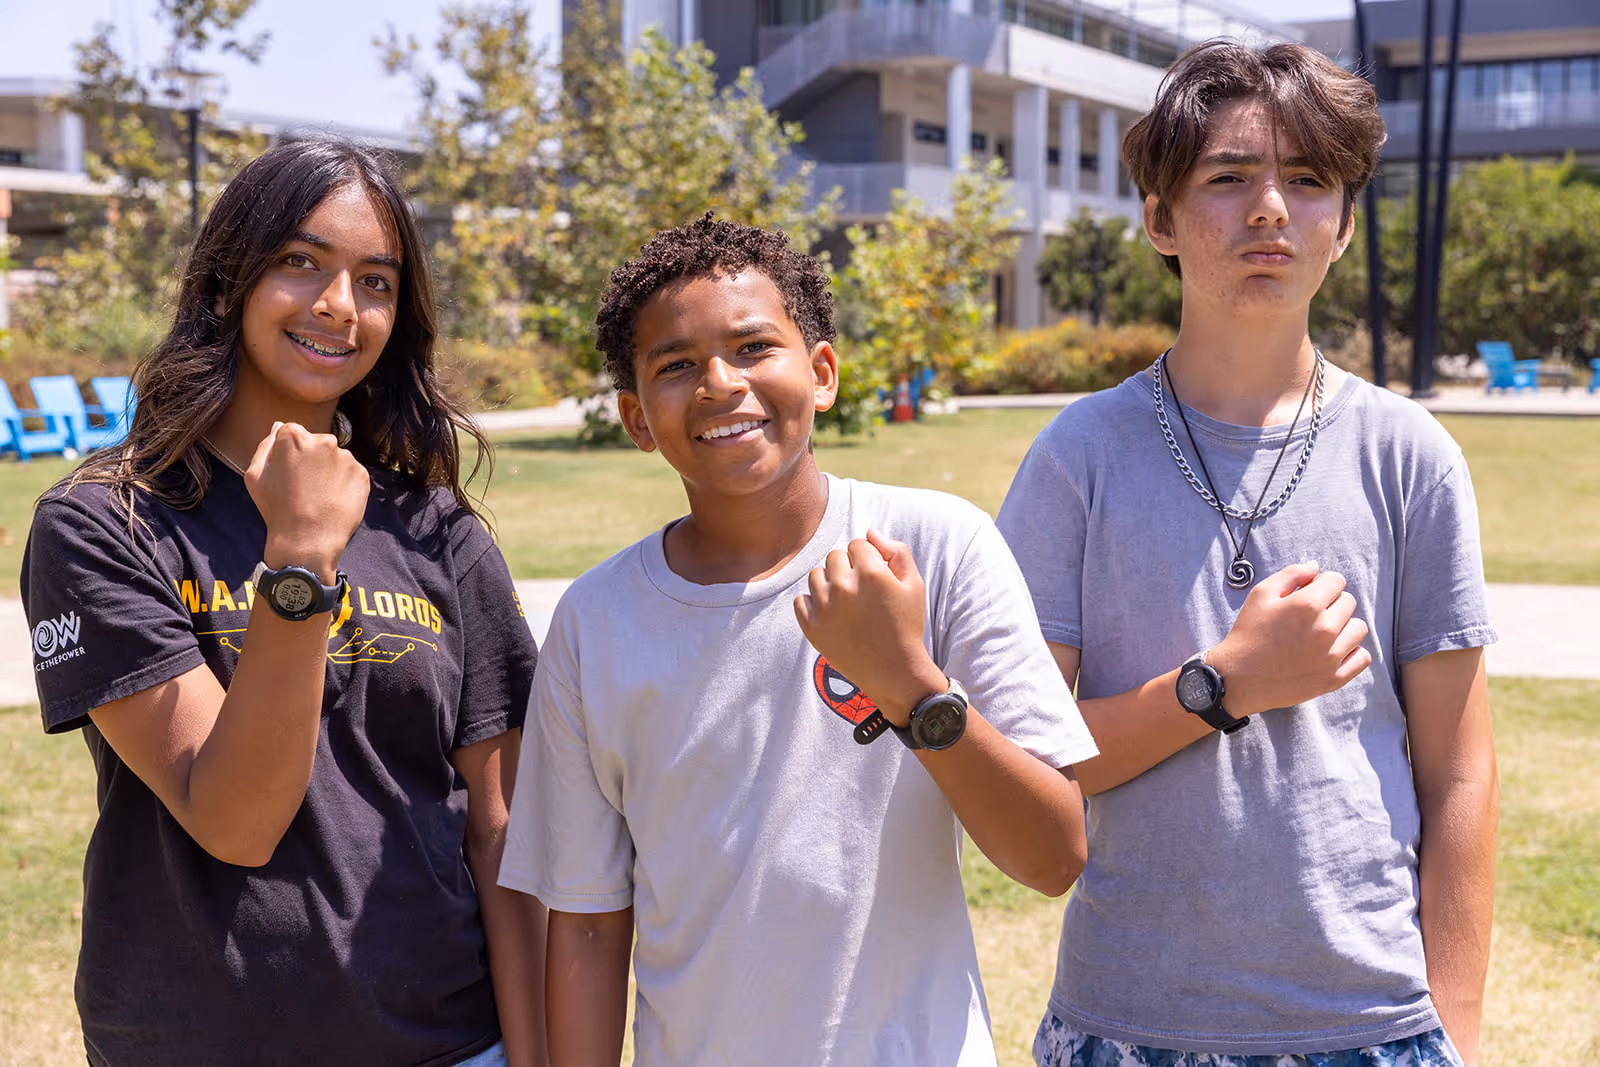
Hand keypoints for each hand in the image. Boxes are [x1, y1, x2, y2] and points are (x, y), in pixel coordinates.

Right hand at [246, 421, 368, 582]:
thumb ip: (265, 445)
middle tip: (304, 487)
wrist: (307, 541)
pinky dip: (344, 484)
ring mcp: (346, 457)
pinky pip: (351, 473)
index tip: (289, 473)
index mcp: (293, 437)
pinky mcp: (362, 474)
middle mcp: (323, 441)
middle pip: (317, 443)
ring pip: (335, 458)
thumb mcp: (255, 476)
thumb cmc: (276, 509)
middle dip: (311, 460)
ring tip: (319, 497)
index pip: (292, 433)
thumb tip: (278, 425)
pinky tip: (333, 501)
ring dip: (329, 472)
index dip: (289, 454)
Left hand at [793, 530, 945, 725]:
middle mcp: (845, 587)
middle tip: (861, 591)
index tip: (875, 577)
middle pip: (834, 556)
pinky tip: (831, 613)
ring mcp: (825, 608)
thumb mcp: (914, 585)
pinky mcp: (812, 628)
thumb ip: (897, 551)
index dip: (868, 558)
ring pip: (816, 575)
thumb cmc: (907, 625)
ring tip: (846, 602)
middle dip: (847, 567)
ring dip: (829, 582)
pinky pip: (800, 600)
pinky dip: (812, 603)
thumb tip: (870, 533)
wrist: (895, 671)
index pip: (857, 544)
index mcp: (871, 573)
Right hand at [1210, 561, 1371, 716]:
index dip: (1322, 584)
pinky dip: (1351, 652)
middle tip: (1310, 616)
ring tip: (1321, 634)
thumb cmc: (1248, 634)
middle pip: (1349, 602)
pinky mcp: (1334, 679)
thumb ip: (1290, 574)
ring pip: (1358, 629)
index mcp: (1306, 605)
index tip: (1310, 593)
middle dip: (1332, 603)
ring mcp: (1331, 656)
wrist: (1238, 679)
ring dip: (1344, 627)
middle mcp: (1324, 629)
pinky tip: (1331, 652)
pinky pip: (1362, 657)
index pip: (1337, 580)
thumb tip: (1315, 567)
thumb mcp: (1260, 595)